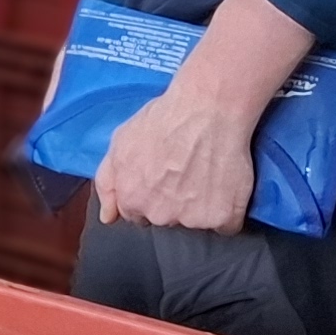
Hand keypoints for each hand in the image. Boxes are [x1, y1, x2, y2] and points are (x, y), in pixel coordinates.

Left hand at [93, 77, 258, 231]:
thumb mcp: (120, 141)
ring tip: (205, 173)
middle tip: (184, 170)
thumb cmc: (165, 119)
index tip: (162, 177)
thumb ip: (107, 182)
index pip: (137, 214)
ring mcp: (193, 219)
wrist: (208, 108)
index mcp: (132, 199)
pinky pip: (226, 226)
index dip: (149, 194)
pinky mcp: (224, 217)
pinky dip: (227, 211)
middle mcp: (160, 215)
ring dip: (200, 206)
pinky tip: (226, 186)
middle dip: (172, 201)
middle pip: (165, 218)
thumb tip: (107, 217)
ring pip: (194, 222)